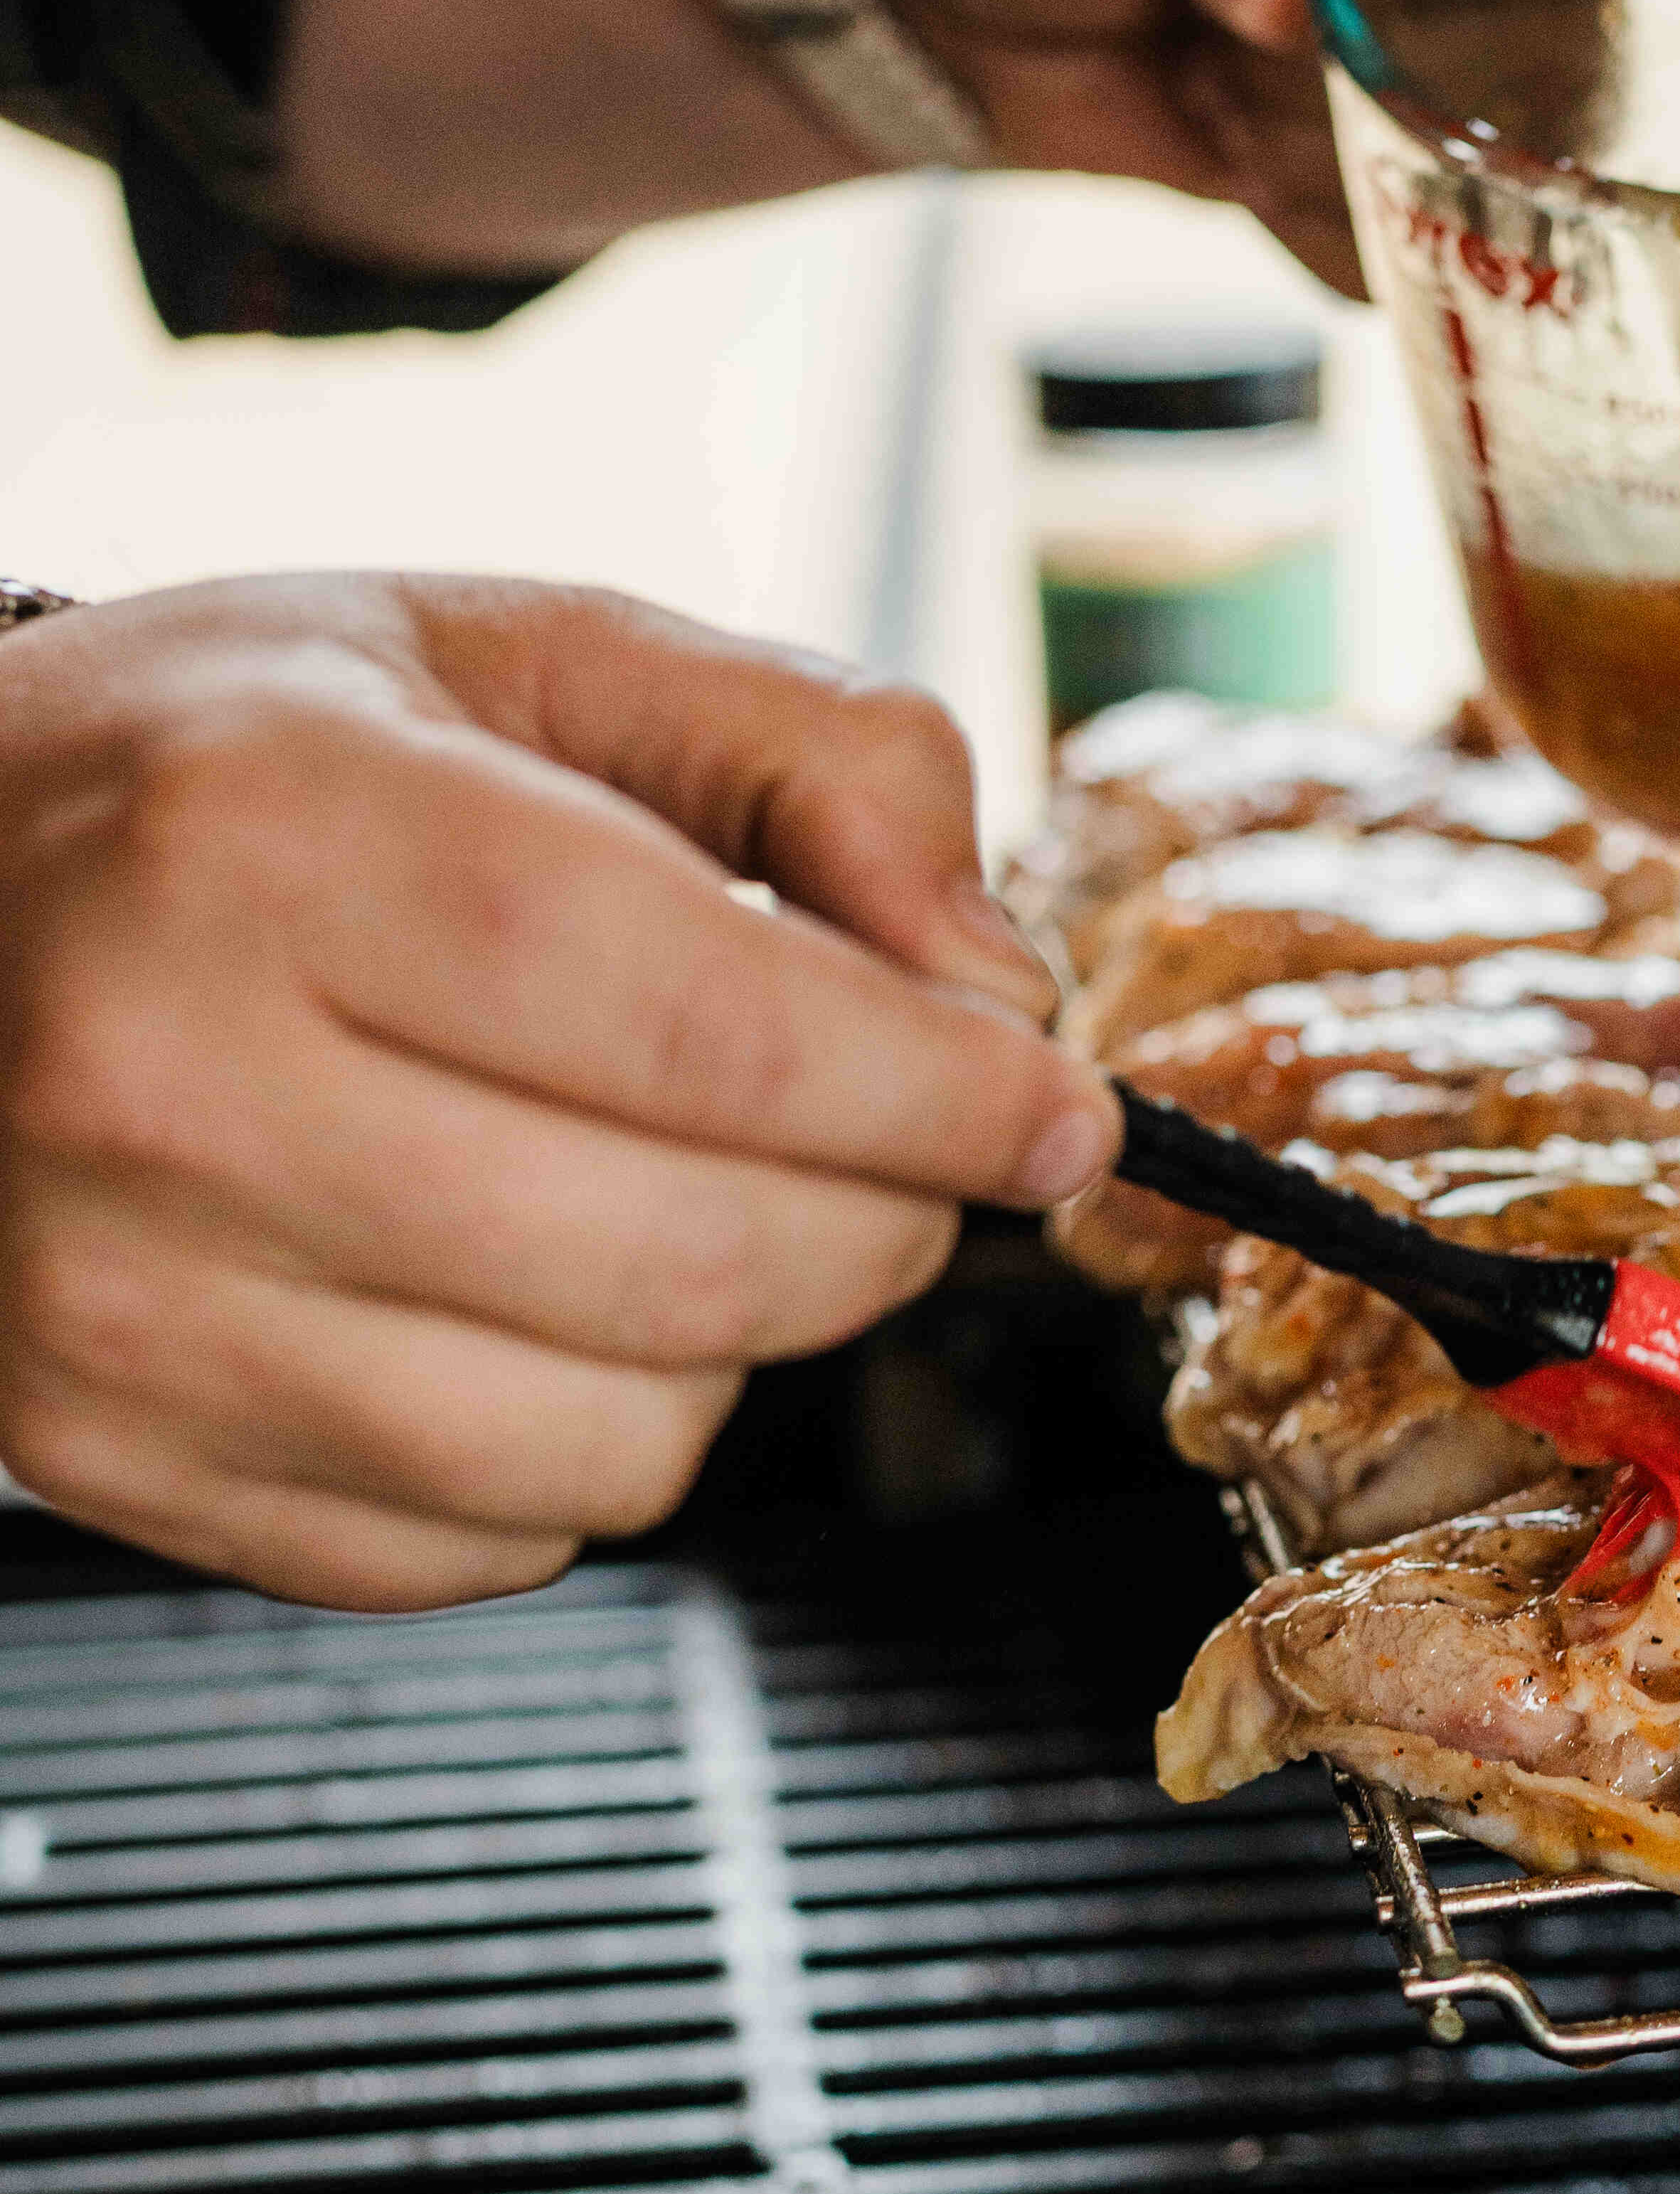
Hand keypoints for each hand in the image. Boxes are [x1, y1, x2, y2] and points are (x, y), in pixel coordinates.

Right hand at [0, 578, 1117, 1610]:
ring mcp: (112, 1304)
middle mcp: (162, 1078)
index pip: (715, 1029)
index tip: (1060, 1114)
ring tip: (676, 1197)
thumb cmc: (250, 760)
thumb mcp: (536, 651)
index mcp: (279, 830)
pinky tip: (523, 1296)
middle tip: (900, 1145)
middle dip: (886, 1221)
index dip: (946, 1096)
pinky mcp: (104, 1456)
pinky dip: (582, 1443)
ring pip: (620, 1443)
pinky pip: (487, 1542)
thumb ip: (818, 756)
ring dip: (739, 1341)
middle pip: (696, 1261)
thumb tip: (991, 979)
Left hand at [274, 0, 1572, 290]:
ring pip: (1493, 144)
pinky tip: (1221, 136)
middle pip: (1557, 13)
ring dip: (1320, 143)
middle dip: (1375, 57)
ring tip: (1208, 64)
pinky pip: (1429, 237)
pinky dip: (1305, 214)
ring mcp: (1479, 24)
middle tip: (1230, 15)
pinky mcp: (1423, 147)